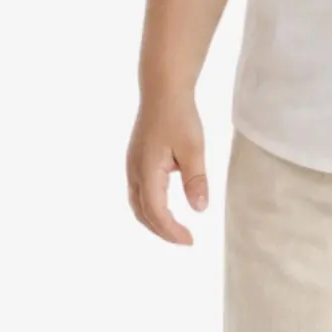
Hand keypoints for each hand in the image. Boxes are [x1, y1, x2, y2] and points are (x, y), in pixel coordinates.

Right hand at [126, 99, 208, 244]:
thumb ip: (195, 179)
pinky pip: (138, 192)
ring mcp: (132, 165)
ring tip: (175, 229)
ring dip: (154, 221)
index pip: (156, 212)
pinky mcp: (135, 160)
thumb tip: (199, 209)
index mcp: (146, 171)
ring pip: (137, 204)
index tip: (190, 241)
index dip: (172, 231)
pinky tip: (164, 207)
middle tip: (185, 240)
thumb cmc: (179, 116)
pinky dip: (149, 207)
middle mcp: (134, 171)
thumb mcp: (193, 148)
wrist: (162, 90)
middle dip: (162, 231)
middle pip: (142, 213)